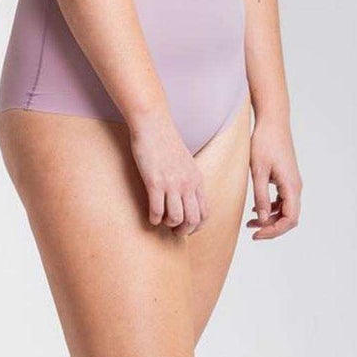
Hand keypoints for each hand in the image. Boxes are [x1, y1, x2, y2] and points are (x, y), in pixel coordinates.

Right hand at [129, 112, 205, 233]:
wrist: (154, 125)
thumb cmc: (165, 142)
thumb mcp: (185, 162)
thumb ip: (188, 179)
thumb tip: (184, 196)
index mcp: (197, 180)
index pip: (205, 212)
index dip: (197, 226)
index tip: (187, 228)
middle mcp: (188, 184)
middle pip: (193, 219)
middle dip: (184, 230)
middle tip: (173, 231)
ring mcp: (172, 184)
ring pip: (176, 217)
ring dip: (168, 225)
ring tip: (161, 222)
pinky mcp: (154, 182)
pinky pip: (157, 210)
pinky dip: (154, 218)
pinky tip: (150, 217)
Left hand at [247, 115, 301, 239]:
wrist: (272, 124)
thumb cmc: (264, 144)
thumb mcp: (258, 172)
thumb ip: (260, 196)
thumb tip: (263, 219)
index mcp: (291, 186)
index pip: (290, 219)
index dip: (274, 231)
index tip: (256, 235)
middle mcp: (296, 186)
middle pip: (290, 217)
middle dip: (272, 228)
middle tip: (252, 232)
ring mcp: (292, 183)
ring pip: (286, 209)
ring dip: (270, 219)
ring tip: (250, 224)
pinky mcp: (286, 178)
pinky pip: (282, 200)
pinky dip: (271, 208)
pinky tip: (256, 210)